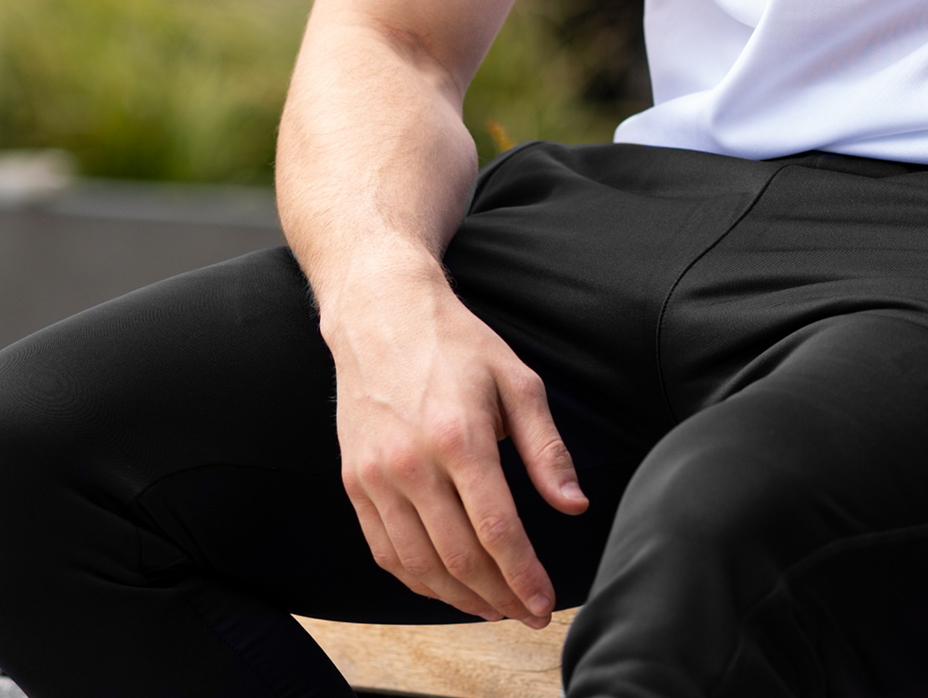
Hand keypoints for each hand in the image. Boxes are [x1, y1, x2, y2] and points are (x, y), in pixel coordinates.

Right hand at [324, 262, 587, 624]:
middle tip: (527, 614)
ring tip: (493, 608)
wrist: (382, 314)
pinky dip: (417, 581)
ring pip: (419, 565)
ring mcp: (375, 477)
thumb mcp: (517, 381)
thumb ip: (546, 449)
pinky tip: (446, 586)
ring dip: (459, 599)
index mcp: (460, 436)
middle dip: (498, 596)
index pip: (496, 529)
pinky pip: (385, 551)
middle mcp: (412, 463)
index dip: (523, 576)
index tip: (545, 602)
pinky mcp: (354, 484)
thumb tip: (573, 505)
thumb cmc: (457, 344)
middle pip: (458, 557)